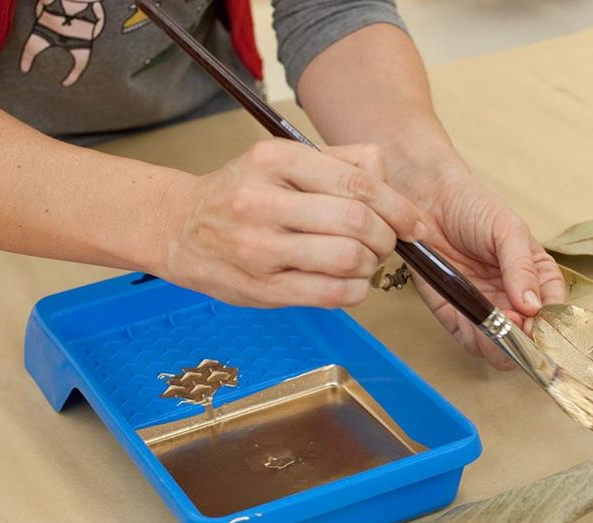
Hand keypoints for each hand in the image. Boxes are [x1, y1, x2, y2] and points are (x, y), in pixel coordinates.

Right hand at [158, 139, 426, 308]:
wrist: (178, 228)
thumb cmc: (242, 193)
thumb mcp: (283, 160)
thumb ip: (338, 161)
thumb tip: (385, 173)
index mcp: (274, 159)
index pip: (357, 183)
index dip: (398, 207)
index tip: (414, 222)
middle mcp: (262, 201)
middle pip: (357, 222)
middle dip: (386, 237)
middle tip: (387, 242)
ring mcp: (259, 248)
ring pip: (347, 260)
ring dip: (371, 264)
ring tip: (365, 260)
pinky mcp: (262, 289)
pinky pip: (332, 294)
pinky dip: (356, 290)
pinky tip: (350, 281)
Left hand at [389, 159, 565, 368]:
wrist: (428, 200)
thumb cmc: (474, 207)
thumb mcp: (508, 231)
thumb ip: (522, 267)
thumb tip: (533, 306)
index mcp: (536, 277)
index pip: (554, 310)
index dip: (550, 323)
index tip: (539, 324)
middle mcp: (514, 298)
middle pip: (530, 337)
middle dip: (525, 340)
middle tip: (514, 326)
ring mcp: (486, 309)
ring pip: (502, 347)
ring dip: (501, 345)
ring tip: (495, 327)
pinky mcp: (456, 315)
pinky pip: (471, 340)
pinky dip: (476, 342)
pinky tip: (476, 327)